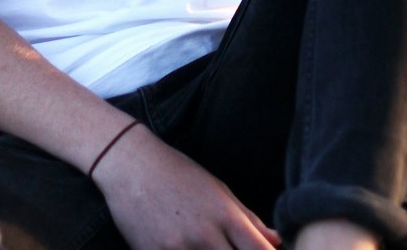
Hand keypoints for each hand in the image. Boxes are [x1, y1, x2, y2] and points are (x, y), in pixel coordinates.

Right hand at [94, 124, 280, 249]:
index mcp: (224, 216)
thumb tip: (276, 241)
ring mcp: (178, 249)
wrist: (130, 165)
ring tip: (207, 245)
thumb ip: (248, 218)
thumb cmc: (178, 173)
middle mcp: (204, 235)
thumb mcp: (217, 189)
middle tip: (232, 248)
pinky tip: (186, 247)